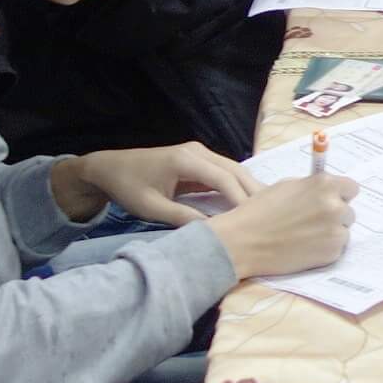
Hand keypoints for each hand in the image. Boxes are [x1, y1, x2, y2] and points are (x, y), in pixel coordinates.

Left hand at [59, 143, 262, 225]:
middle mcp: (197, 151)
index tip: (256, 220)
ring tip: (267, 210)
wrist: (109, 168)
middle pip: (235, 170)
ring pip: (232, 170)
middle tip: (273, 216)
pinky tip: (249, 202)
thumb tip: (212, 231)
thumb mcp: (152, 207)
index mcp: (186, 160)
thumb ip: (181, 218)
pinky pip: (223, 172)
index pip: (224, 179)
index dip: (242, 199)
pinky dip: (237, 186)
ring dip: (248, 188)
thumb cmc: (128, 187)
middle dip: (253, 192)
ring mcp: (198, 152)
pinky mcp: (197, 159)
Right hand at [206, 172, 358, 280]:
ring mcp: (335, 232)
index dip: (340, 195)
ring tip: (305, 235)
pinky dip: (324, 249)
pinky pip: (336, 249)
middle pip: (348, 211)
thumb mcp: (287, 186)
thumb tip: (327, 191)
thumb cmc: (260, 211)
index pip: (351, 188)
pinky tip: (304, 247)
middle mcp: (335, 206)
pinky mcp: (331, 254)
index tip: (331, 200)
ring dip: (331, 233)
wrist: (244, 241)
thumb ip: (312, 187)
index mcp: (325, 185)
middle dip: (334, 215)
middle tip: (311, 222)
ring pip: (343, 231)